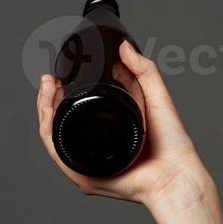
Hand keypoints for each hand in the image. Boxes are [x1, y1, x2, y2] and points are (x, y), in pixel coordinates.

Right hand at [36, 39, 209, 208]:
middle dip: (47, 98)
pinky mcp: (85, 177)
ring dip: (44, 110)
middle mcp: (94, 147)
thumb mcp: (157, 99)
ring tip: (47, 88)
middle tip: (48, 79)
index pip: (76, 109)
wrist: (178, 174)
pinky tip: (48, 114)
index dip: (61, 91)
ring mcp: (87, 163)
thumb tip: (125, 46)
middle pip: (59, 122)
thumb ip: (144, 71)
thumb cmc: (173, 146)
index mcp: (109, 130)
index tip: (58, 74)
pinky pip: (58, 154)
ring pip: (53, 136)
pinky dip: (50, 132)